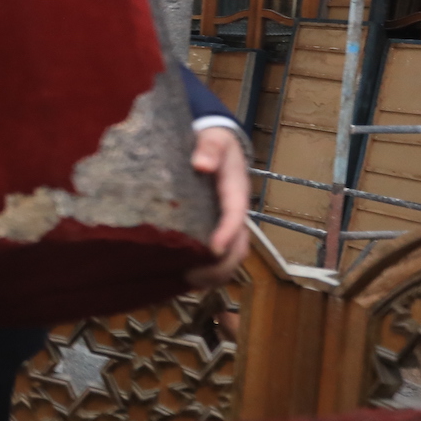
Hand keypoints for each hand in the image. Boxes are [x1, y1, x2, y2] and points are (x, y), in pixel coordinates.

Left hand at [185, 126, 252, 288]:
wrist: (214, 144)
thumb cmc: (214, 143)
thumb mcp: (214, 139)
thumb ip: (209, 148)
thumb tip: (201, 163)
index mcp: (235, 193)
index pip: (235, 215)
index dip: (227, 233)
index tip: (213, 248)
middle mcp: (233, 214)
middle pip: (238, 247)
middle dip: (221, 265)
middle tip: (193, 275)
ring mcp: (225, 225)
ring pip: (229, 257)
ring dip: (214, 274)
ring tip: (187, 281)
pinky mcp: (213, 230)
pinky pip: (216, 257)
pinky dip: (205, 271)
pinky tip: (181, 278)